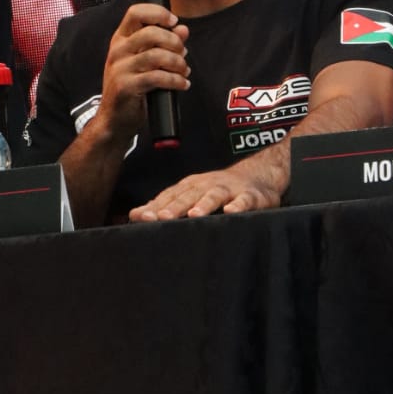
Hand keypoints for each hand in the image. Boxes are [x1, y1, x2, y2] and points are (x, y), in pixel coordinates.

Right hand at [93, 2, 189, 148]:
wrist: (114, 120)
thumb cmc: (132, 87)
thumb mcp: (146, 61)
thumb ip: (164, 43)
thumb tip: (183, 29)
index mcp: (120, 39)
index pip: (135, 12)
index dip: (158, 13)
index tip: (174, 21)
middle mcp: (117, 50)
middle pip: (150, 32)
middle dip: (174, 42)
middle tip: (183, 53)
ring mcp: (120, 68)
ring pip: (156, 55)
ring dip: (177, 63)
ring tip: (184, 71)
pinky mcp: (126, 87)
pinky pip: (157, 77)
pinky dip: (175, 80)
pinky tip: (182, 84)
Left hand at [129, 152, 280, 221]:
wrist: (258, 174)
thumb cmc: (219, 190)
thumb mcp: (192, 194)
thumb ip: (165, 205)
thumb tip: (134, 215)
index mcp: (191, 186)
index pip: (170, 196)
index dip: (155, 206)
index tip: (140, 218)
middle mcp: (207, 184)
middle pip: (188, 195)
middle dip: (174, 207)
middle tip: (160, 218)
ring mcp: (229, 189)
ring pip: (214, 195)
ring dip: (204, 204)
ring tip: (193, 215)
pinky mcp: (250, 196)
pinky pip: (244, 200)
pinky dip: (238, 205)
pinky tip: (231, 212)